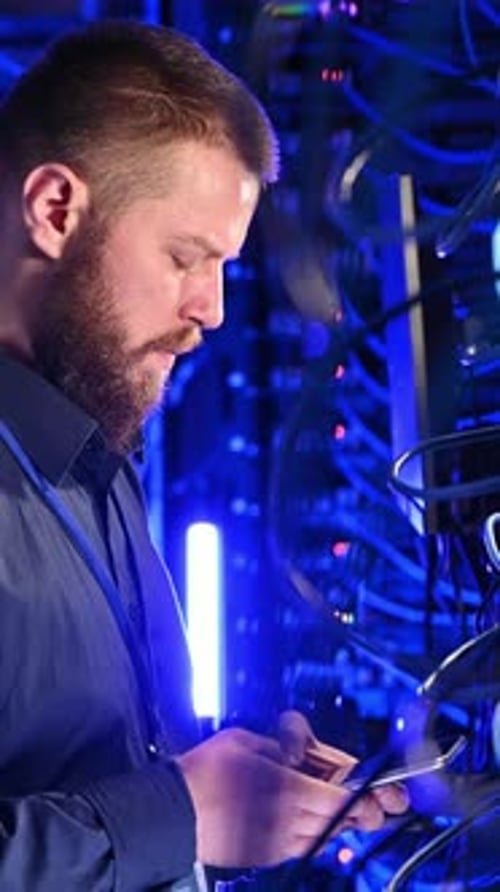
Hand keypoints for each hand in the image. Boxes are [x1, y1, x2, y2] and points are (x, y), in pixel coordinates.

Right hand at [176, 719, 405, 869]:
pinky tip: (305, 819)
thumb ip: (277, 747)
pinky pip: (300, 845)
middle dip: (356, 812)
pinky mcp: (263, 854)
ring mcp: (275, 840)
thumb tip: (294, 754)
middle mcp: (286, 818)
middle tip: (369, 804)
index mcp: (286, 788)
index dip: (362, 800)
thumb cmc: (204, 773)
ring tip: (335, 808)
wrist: (173, 812)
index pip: (339, 800)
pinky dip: (311, 834)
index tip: (377, 796)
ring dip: (333, 823)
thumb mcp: (244, 741)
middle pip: (336, 820)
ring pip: (321, 836)